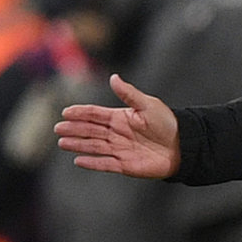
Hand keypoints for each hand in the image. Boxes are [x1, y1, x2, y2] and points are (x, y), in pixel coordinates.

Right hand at [55, 74, 181, 178]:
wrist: (183, 145)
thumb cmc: (168, 123)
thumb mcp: (148, 105)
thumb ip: (129, 94)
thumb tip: (113, 77)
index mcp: (121, 117)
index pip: (96, 114)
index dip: (81, 113)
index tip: (66, 112)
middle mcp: (117, 133)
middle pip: (91, 130)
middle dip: (74, 128)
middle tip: (58, 127)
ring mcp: (120, 149)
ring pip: (94, 146)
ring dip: (78, 144)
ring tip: (62, 142)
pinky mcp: (125, 164)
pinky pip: (104, 164)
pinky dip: (92, 163)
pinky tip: (78, 160)